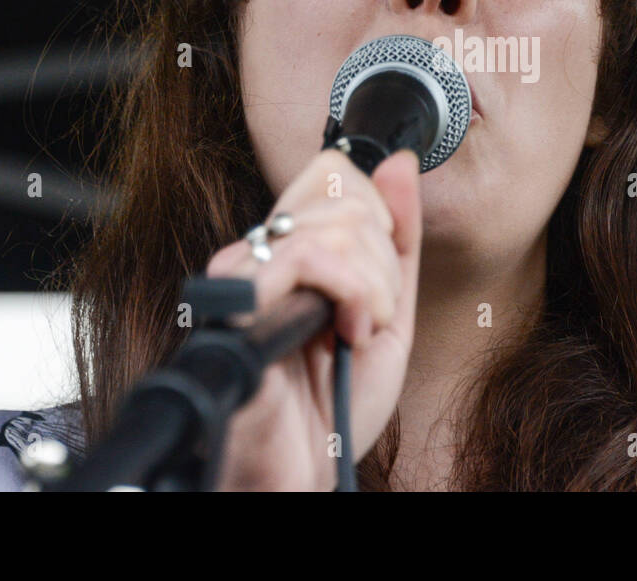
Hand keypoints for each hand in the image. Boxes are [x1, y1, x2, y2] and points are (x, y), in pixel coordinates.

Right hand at [203, 148, 421, 489]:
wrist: (305, 474)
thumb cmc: (334, 407)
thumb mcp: (390, 313)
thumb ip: (398, 239)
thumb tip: (397, 162)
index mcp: (288, 249)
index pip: (333, 171)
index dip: (377, 213)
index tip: (381, 280)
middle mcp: (259, 252)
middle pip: (342, 189)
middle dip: (383, 260)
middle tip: (370, 317)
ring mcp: (244, 273)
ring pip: (334, 222)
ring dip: (373, 286)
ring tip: (356, 334)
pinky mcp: (238, 300)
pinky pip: (310, 254)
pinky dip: (353, 294)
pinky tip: (343, 335)